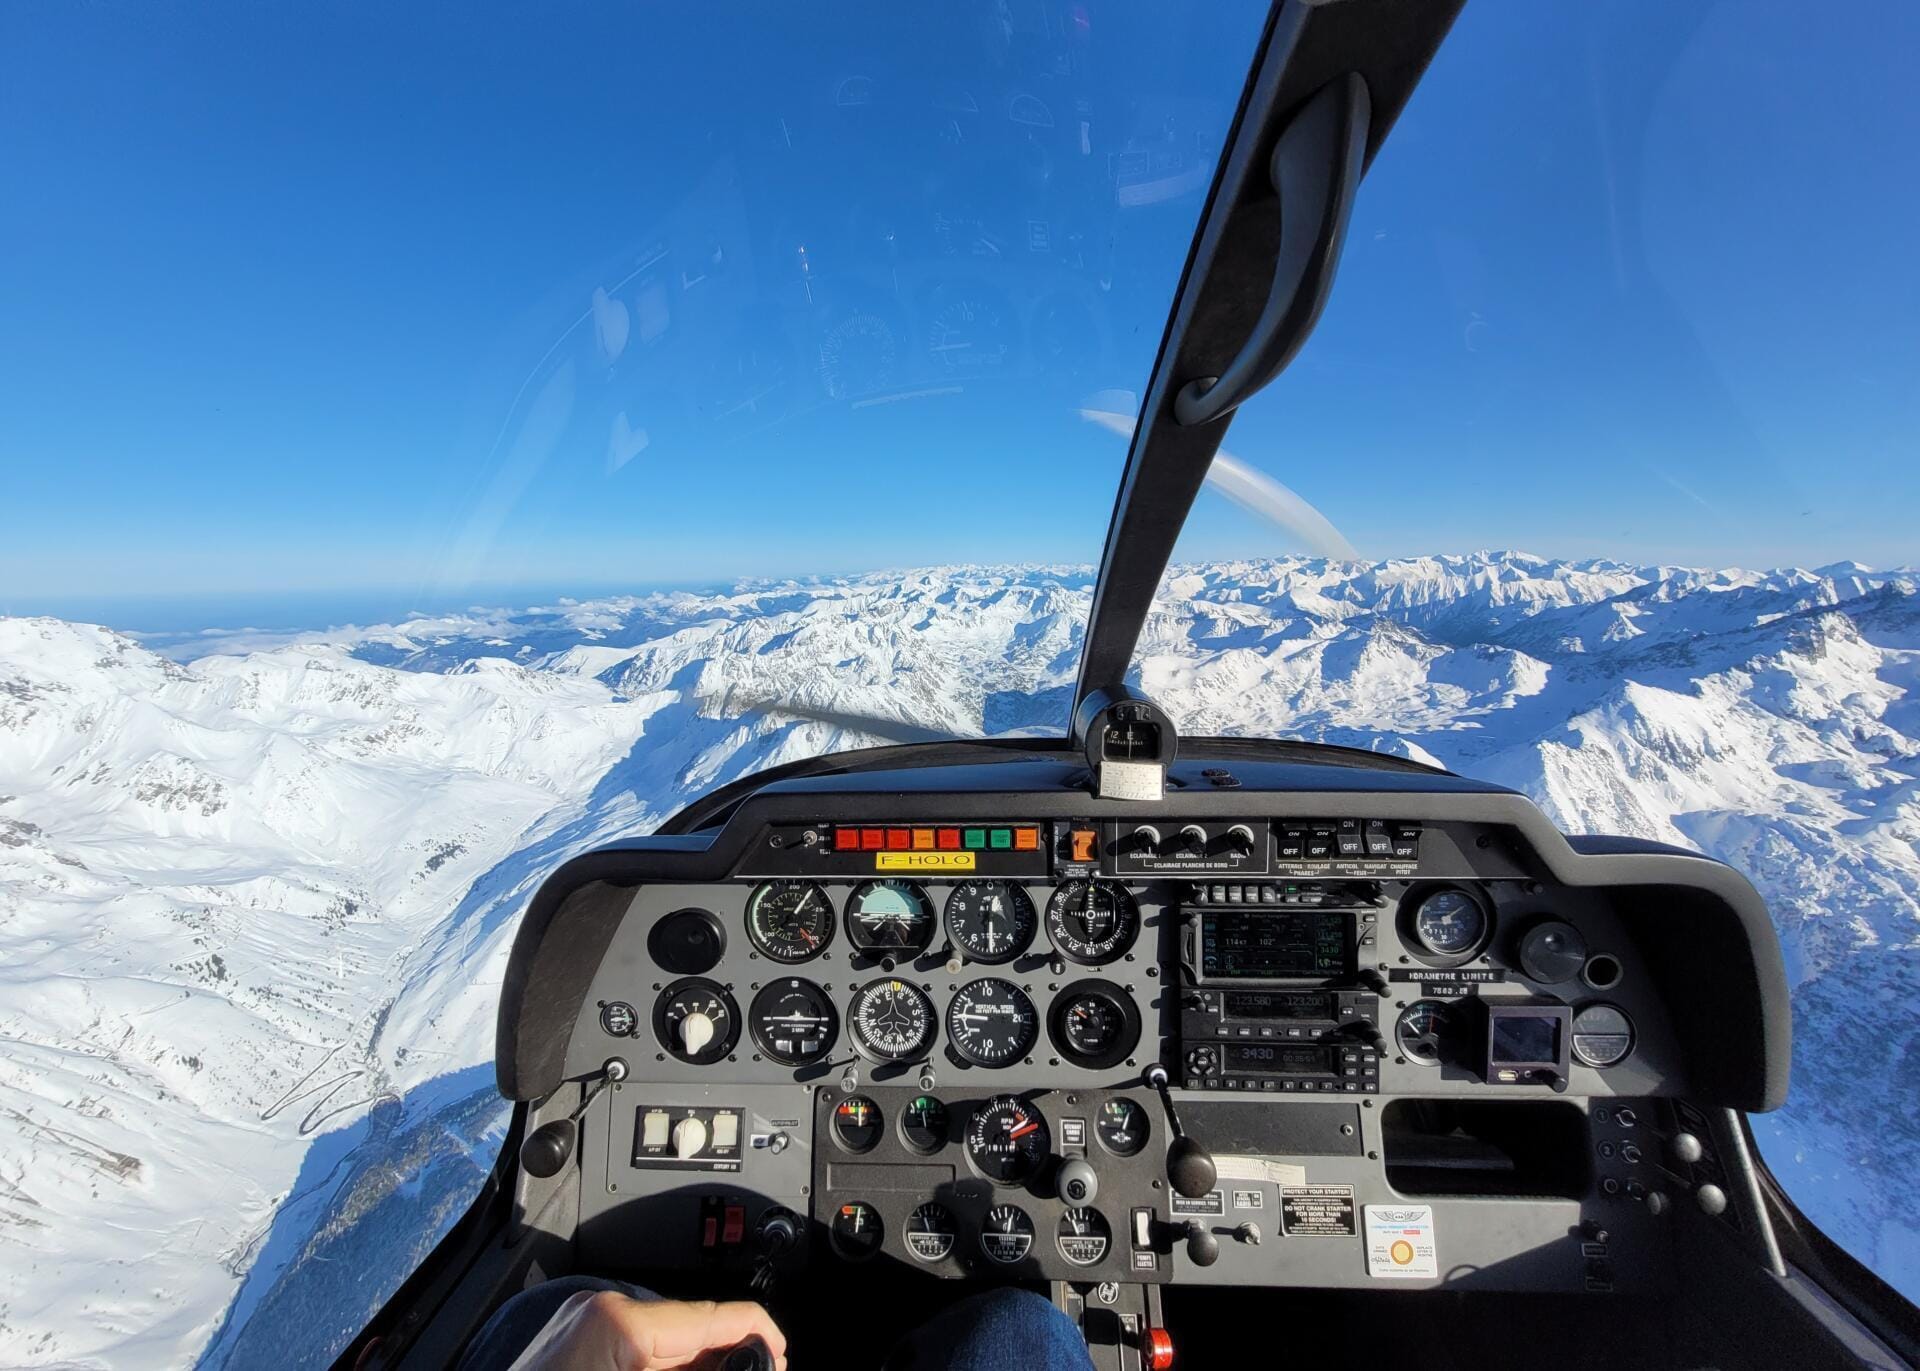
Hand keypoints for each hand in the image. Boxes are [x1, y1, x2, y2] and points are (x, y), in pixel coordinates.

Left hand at [509, 1291, 787, 1370]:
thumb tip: (746, 1361)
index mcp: (620, 1323)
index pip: (713, 1316)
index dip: (758, 1335)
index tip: (780, 1354)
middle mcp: (600, 1310)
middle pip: (691, 1327)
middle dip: (726, 1355)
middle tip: (758, 1369)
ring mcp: (580, 1325)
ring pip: (663, 1339)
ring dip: (694, 1361)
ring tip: (725, 1369)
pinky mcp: (569, 1343)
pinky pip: (633, 1348)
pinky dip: (660, 1364)